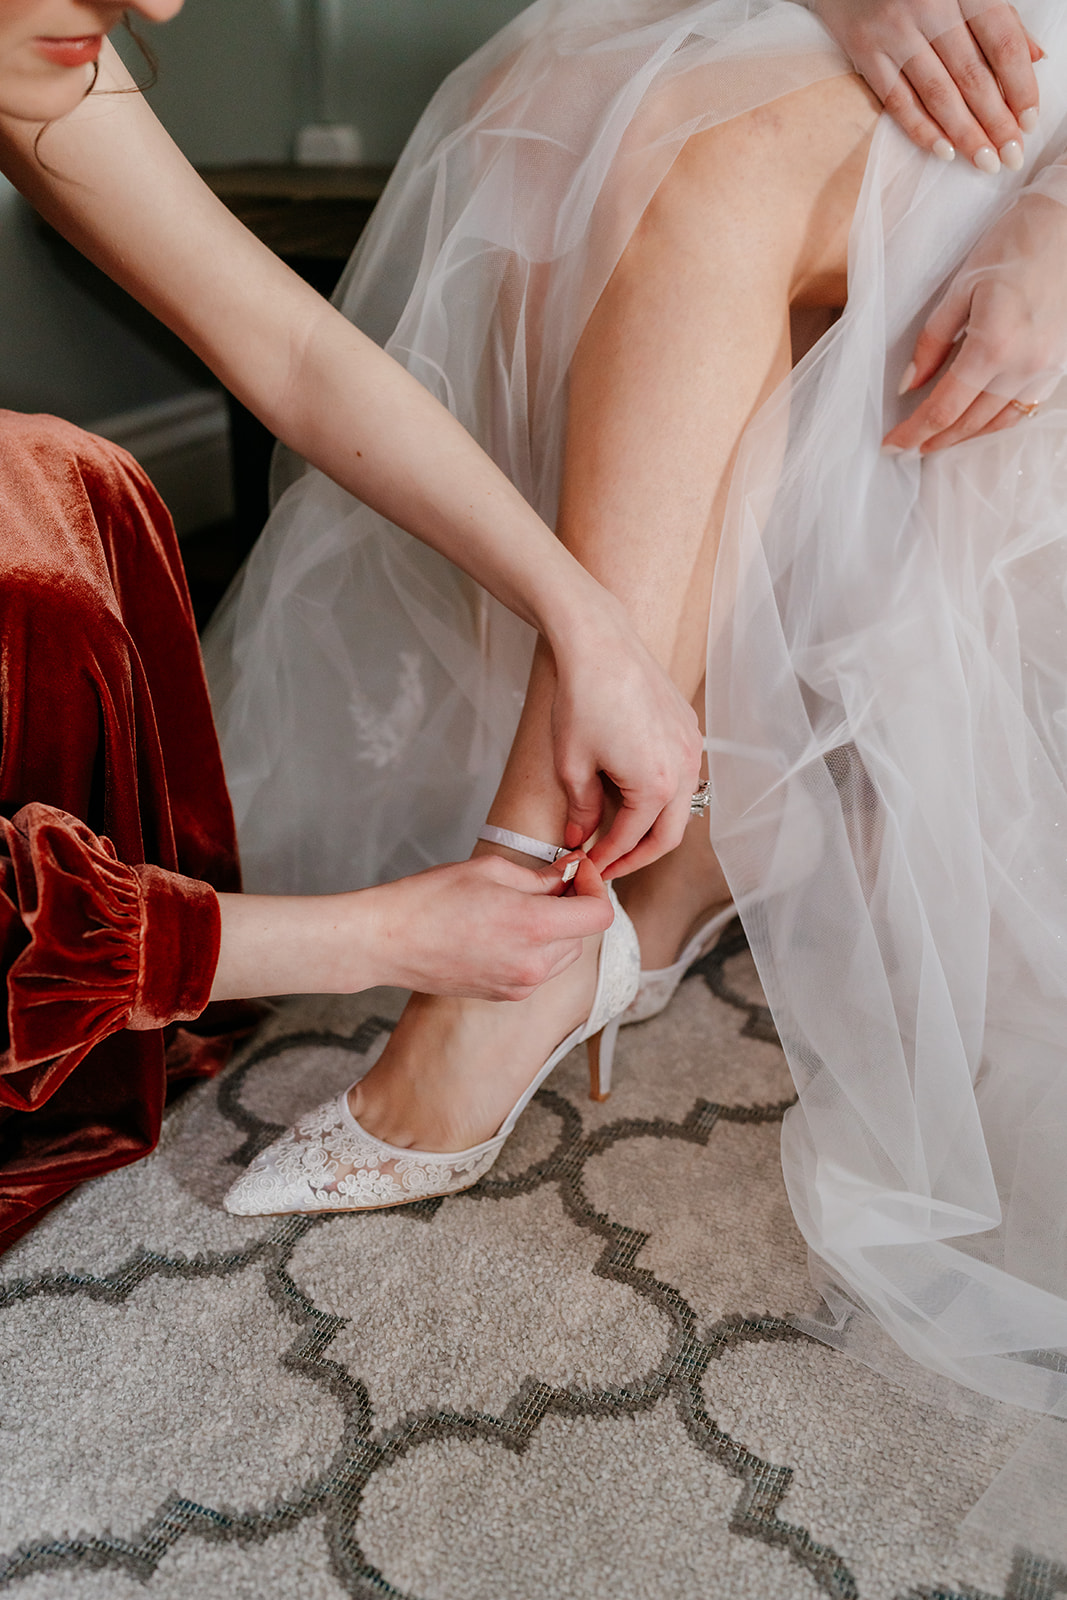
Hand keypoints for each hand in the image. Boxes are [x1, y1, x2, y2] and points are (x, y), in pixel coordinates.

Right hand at [371, 851, 613, 999]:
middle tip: (548, 883)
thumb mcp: (490, 870)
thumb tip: (570, 873)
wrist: (387, 941)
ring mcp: (520, 985)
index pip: (599, 914)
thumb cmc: (431, 898)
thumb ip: (541, 877)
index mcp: (535, 926)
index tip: (577, 871)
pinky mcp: (505, 995)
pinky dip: (535, 949)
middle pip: (583, 935)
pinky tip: (504, 930)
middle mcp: (534, 964)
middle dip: (574, 907)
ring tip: (522, 907)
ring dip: (556, 930)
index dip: (594, 886)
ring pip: (563, 955)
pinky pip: (539, 970)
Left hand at [548, 612, 701, 880]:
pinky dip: (663, 794)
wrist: (601, 643)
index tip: (589, 867)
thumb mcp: (571, 764)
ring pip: (680, 806)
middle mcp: (683, 769)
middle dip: (638, 856)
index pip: (631, 839)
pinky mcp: (690, 727)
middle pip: (669, 835)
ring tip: (622, 832)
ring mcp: (691, 747)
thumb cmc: (582, 699)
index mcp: (655, 785)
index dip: (608, 859)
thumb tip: (579, 837)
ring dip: (654, 825)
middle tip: (611, 865)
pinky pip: (683, 774)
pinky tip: (636, 792)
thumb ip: (581, 809)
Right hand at [810, 0, 1042, 167]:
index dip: (1020, 86)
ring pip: (938, 94)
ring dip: (965, 133)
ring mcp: (894, 31)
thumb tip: (1034, 59)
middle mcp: (930, 6)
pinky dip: (922, 129)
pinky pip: (898, 101)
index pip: (1002, 42)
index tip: (1029, 121)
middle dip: (996, 121)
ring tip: (985, 161)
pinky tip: (944, 151)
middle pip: (972, 75)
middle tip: (1011, 155)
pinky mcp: (865, 51)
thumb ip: (998, 17)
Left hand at [883, 191, 1066, 453]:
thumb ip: (933, 342)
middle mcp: (1023, 366)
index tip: (891, 445)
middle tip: (905, 447)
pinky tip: (973, 424)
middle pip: (969, 422)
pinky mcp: (1058, 366)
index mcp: (994, 346)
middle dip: (933, 440)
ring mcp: (1045, 369)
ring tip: (934, 442)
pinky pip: (1022, 409)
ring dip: (962, 437)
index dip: (914, 432)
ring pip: (996, 423)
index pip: (944, 408)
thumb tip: (910, 385)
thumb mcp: (961, 289)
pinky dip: (993, 423)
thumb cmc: (1015, 244)